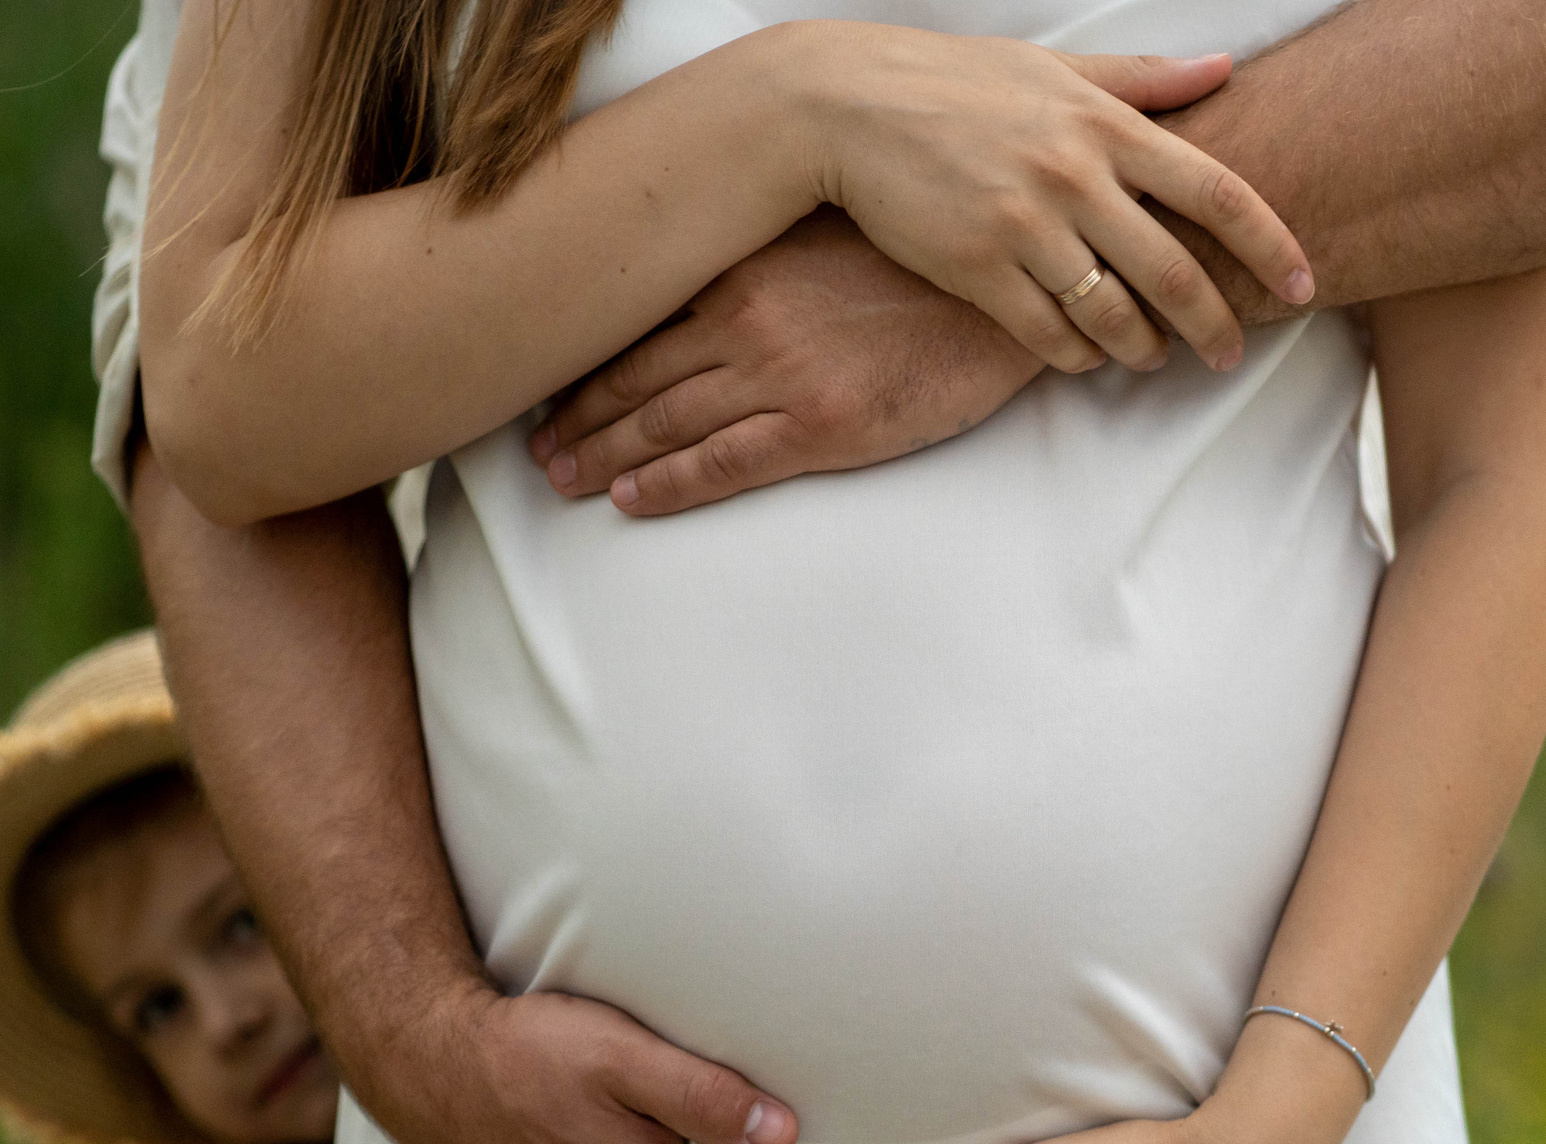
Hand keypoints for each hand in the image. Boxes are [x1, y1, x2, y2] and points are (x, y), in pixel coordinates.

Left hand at [525, 209, 1042, 513]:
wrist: (1009, 292)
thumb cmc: (929, 264)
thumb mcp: (834, 240)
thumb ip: (771, 263)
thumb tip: (723, 285)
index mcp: (747, 270)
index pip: (644, 321)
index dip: (589, 360)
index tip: (553, 386)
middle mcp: (747, 320)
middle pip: (636, 375)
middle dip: (579, 416)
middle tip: (537, 447)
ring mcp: (780, 376)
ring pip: (664, 423)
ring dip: (604, 456)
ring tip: (563, 479)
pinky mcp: (822, 427)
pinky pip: (721, 464)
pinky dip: (667, 485)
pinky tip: (630, 501)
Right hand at [775, 23, 1313, 373]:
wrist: (847, 105)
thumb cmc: (954, 82)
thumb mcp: (1052, 67)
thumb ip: (1140, 80)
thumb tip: (1221, 70)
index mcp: (1105, 123)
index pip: (1218, 193)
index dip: (1273, 246)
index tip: (1306, 284)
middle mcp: (1074, 176)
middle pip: (1175, 272)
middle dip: (1214, 325)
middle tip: (1229, 353)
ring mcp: (1024, 226)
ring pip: (1113, 316)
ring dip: (1142, 350)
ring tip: (1150, 358)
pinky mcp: (975, 269)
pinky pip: (1047, 336)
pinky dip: (1076, 357)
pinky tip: (1083, 355)